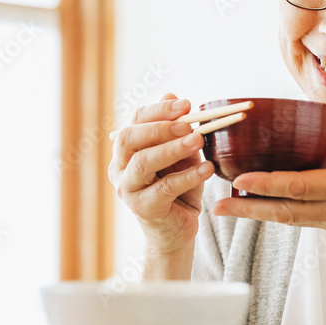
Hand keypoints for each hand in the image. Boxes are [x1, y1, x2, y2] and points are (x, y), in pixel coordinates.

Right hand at [108, 93, 213, 255]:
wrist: (177, 230)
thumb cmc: (178, 188)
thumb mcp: (181, 154)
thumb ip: (176, 129)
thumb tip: (171, 94)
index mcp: (126, 150)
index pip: (135, 121)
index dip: (159, 110)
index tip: (187, 104)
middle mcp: (119, 167)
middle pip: (129, 138)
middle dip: (160, 127)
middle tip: (189, 123)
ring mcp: (127, 189)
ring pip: (143, 162)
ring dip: (172, 148)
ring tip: (199, 140)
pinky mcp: (142, 208)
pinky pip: (164, 188)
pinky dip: (187, 176)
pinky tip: (206, 168)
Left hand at [211, 89, 325, 259]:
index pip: (302, 188)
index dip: (269, 185)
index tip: (240, 181)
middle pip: (284, 212)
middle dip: (248, 210)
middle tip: (215, 206)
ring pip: (288, 220)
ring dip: (257, 214)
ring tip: (227, 207)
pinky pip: (300, 221)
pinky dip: (277, 213)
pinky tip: (259, 206)